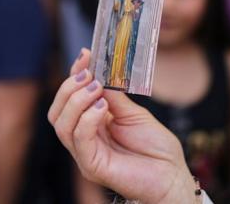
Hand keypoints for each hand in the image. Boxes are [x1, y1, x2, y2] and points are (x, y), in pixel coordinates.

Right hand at [48, 49, 195, 203]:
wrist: (172, 175)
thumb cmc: (156, 147)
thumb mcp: (133, 112)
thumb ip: (113, 95)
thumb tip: (97, 71)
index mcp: (91, 123)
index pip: (70, 98)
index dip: (73, 75)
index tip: (85, 55)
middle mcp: (84, 138)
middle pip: (58, 112)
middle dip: (69, 88)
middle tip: (89, 74)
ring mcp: (85, 153)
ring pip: (62, 125)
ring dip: (76, 101)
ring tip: (97, 88)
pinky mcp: (92, 166)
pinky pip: (79, 140)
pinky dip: (87, 119)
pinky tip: (102, 107)